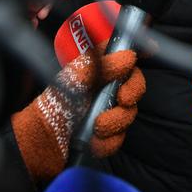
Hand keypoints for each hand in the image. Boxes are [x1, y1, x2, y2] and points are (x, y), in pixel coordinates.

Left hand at [11, 48, 144, 181]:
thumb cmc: (53, 105)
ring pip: (129, 113)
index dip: (140, 50)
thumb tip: (129, 57)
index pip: (124, 56)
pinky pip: (120, 138)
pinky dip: (108, 141)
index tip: (151, 49)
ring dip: (115, 121)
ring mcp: (106, 112)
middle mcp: (105, 90)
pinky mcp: (105, 136)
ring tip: (97, 126)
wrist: (40, 142)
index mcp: (98, 71)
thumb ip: (102, 65)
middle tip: (122, 98)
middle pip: (135, 85)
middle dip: (132, 92)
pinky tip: (95, 141)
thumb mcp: (75, 78)